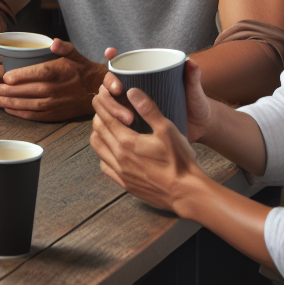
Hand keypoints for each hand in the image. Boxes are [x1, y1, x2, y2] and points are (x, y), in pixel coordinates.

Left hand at [0, 39, 104, 120]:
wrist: (96, 91)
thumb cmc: (81, 69)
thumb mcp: (75, 54)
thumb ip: (63, 47)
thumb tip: (54, 42)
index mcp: (57, 72)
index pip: (34, 74)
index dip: (18, 76)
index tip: (4, 77)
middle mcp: (54, 89)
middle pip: (26, 91)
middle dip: (6, 91)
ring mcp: (54, 104)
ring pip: (27, 105)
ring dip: (9, 103)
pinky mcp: (54, 114)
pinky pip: (34, 115)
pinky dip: (19, 113)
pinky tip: (7, 109)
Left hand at [90, 85, 203, 211]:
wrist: (186, 193)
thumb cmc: (179, 161)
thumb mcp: (167, 130)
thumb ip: (148, 109)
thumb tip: (131, 91)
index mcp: (126, 142)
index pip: (105, 117)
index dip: (102, 104)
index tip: (101, 95)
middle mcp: (118, 157)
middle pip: (98, 130)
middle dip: (100, 116)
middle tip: (105, 109)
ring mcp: (120, 172)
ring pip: (98, 147)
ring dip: (99, 134)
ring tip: (107, 126)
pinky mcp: (124, 183)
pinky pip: (105, 165)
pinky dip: (104, 154)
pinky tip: (114, 150)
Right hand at [99, 50, 212, 143]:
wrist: (199, 128)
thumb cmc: (195, 104)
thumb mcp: (193, 90)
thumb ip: (193, 77)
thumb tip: (190, 62)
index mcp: (143, 78)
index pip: (120, 64)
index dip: (111, 57)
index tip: (111, 54)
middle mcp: (132, 90)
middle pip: (108, 85)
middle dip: (109, 88)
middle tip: (119, 92)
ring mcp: (129, 107)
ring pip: (106, 104)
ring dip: (109, 108)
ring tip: (127, 120)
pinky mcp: (130, 124)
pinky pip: (112, 122)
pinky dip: (108, 123)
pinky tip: (112, 129)